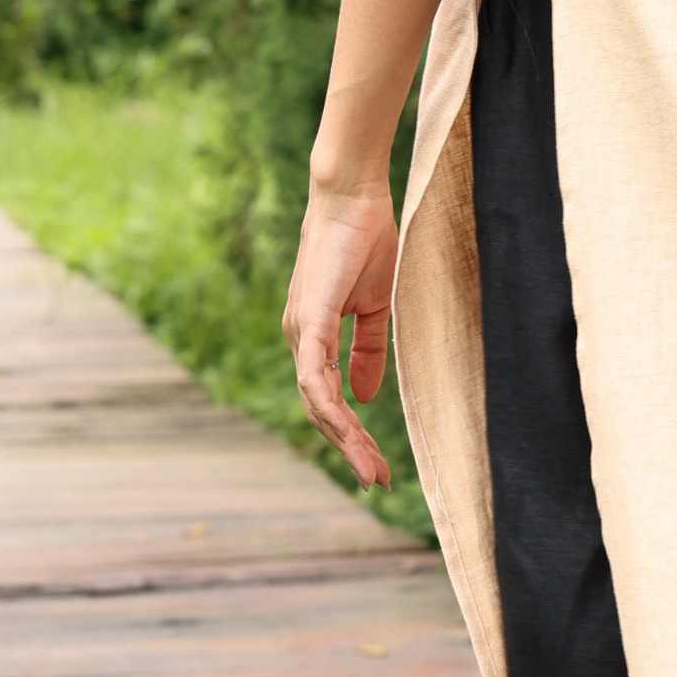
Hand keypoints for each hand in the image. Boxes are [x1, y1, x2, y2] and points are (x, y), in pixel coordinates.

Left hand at [282, 175, 398, 488]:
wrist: (353, 197)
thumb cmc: (365, 241)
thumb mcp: (375, 308)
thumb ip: (368, 351)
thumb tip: (364, 397)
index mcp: (313, 337)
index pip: (328, 399)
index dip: (351, 434)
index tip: (376, 465)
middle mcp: (300, 339)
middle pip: (319, 409)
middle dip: (349, 448)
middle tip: (376, 480)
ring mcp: (300, 331)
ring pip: (315, 401)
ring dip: (343, 438)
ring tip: (370, 467)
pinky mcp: (309, 319)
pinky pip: (313, 374)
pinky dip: (329, 404)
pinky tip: (347, 429)